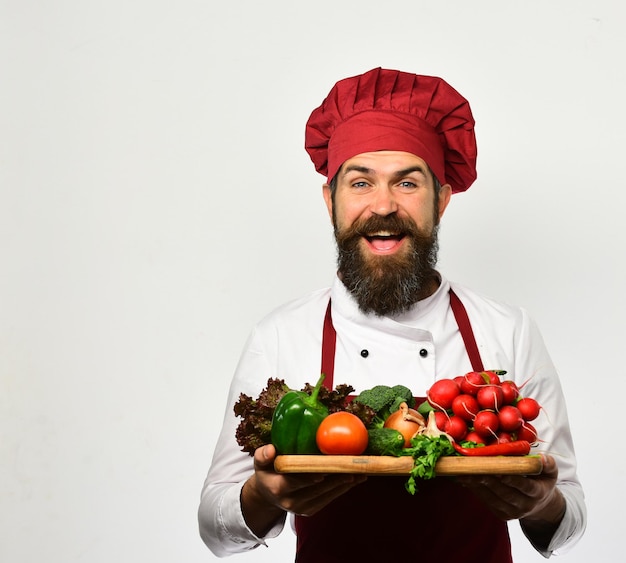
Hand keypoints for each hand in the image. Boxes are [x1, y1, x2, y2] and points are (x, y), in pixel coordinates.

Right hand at [241, 444, 366, 536]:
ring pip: (328, 494)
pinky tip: (356, 478)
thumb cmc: (267, 473)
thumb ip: (262, 456)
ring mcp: (303, 508)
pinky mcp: (312, 510)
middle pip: (317, 488)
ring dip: (345, 483)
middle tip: (352, 465)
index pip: (296, 482)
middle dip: (336, 477)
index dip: (310, 476)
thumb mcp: (260, 463)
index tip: (324, 470)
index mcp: (278, 488)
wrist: (269, 495)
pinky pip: (330, 498)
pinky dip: (344, 488)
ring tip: (361, 470)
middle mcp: (291, 502)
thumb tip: (270, 450)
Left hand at [456, 454, 564, 522]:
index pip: (524, 486)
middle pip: (504, 492)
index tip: (499, 470)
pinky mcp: (501, 514)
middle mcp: (525, 506)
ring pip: (492, 497)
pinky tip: (463, 478)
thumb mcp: (550, 472)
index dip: (511, 478)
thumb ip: (548, 464)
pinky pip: (486, 500)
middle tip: (474, 466)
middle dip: (488, 479)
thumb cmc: (541, 481)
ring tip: (463, 471)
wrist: (539, 505)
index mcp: (538, 493)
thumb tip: (541, 458)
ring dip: (477, 484)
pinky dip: (474, 489)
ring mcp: (511, 512)